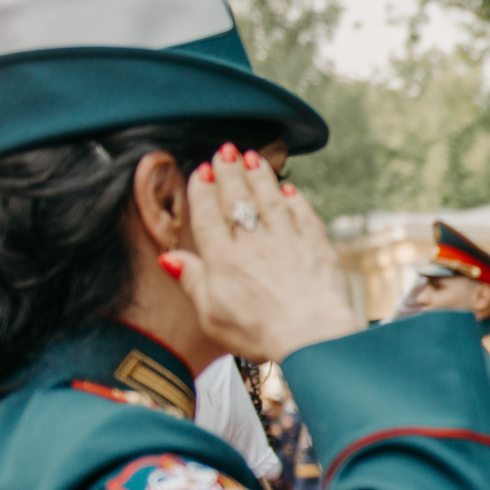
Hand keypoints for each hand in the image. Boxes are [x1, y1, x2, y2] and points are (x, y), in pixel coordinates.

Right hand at [172, 146, 355, 359]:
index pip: (208, 216)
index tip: (201, 172)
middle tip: (225, 151)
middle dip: (229, 172)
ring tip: (251, 158)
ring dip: (260, 176)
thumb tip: (171, 258)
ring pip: (270, 199)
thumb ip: (193, 282)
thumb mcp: (212, 316)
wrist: (313, 338)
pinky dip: (295, 200)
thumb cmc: (262, 334)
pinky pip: (304, 215)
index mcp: (224, 260)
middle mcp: (254, 244)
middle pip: (237, 200)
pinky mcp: (318, 246)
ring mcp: (288, 242)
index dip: (203, 191)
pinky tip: (289, 190)